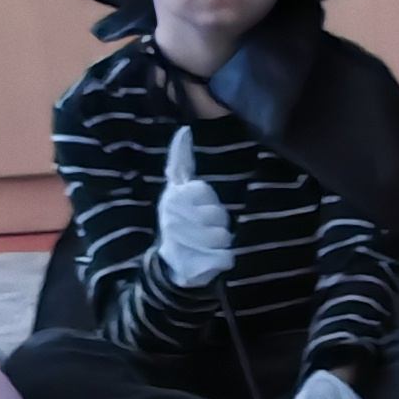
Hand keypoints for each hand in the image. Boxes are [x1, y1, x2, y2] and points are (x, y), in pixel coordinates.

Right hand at [155, 125, 235, 286]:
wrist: (171, 267)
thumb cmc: (179, 224)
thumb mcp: (177, 193)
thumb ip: (181, 163)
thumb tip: (184, 131)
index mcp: (172, 198)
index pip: (204, 190)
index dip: (207, 202)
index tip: (198, 209)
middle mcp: (175, 217)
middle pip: (219, 214)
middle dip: (216, 222)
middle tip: (202, 230)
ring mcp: (184, 242)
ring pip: (224, 235)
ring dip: (220, 242)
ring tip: (205, 245)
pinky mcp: (197, 265)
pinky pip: (227, 257)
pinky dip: (223, 260)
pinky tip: (209, 260)